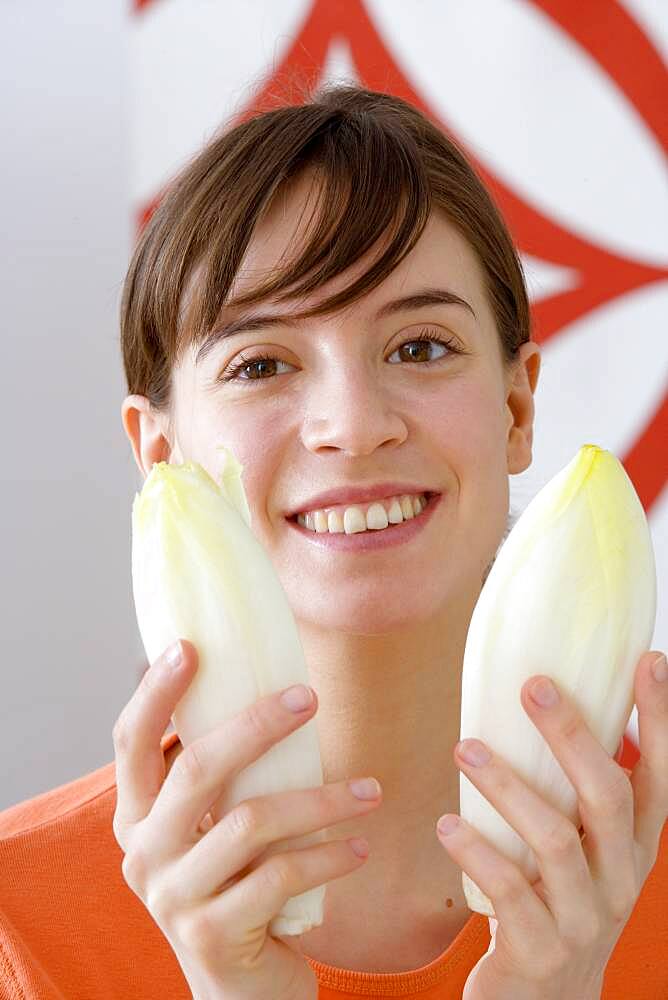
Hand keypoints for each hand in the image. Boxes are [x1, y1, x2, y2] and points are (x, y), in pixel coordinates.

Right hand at [112, 639, 382, 999]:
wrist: (239, 990)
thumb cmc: (236, 887)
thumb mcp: (216, 831)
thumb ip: (226, 780)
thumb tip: (276, 691)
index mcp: (137, 816)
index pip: (130, 742)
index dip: (155, 692)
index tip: (191, 646)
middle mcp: (143, 853)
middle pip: (196, 768)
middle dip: (257, 725)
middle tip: (309, 698)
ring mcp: (173, 897)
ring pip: (250, 822)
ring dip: (320, 799)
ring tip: (370, 791)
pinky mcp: (213, 934)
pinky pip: (280, 878)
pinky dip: (328, 856)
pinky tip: (360, 846)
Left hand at [436, 650, 666, 999]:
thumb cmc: (557, 903)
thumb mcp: (583, 854)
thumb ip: (575, 798)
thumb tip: (550, 706)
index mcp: (634, 848)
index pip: (660, 777)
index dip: (659, 720)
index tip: (649, 660)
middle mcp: (621, 879)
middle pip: (607, 796)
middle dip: (572, 735)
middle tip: (532, 686)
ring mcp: (584, 919)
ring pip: (556, 841)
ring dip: (507, 787)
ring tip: (464, 749)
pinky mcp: (540, 951)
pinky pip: (512, 893)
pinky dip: (480, 853)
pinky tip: (450, 826)